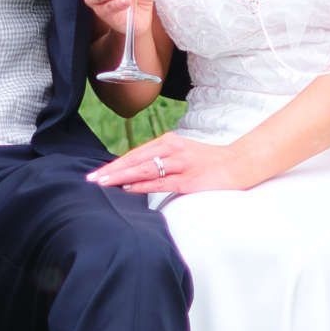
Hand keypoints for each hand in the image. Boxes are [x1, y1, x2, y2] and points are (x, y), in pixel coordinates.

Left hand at [88, 131, 251, 195]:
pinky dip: (142, 185)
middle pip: (135, 160)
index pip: (135, 154)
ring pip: (144, 170)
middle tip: (91, 179)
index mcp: (169, 142)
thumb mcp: (182, 154)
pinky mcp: (189, 180)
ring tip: (103, 184)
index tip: (97, 173)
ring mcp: (181, 164)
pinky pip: (160, 182)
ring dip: (121, 177)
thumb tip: (136, 174)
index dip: (115, 164)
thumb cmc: (208, 161)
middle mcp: (172, 149)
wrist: (238, 164)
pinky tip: (128, 189)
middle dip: (111, 170)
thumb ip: (161, 160)